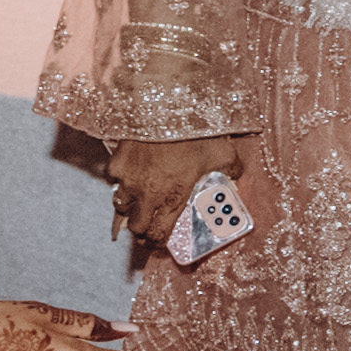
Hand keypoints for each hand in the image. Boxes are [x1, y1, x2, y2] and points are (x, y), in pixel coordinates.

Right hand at [103, 136, 253, 248]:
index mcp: (173, 198)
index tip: (158, 242)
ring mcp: (129, 180)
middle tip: (146, 223)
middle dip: (141, 228)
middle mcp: (148, 195)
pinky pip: (113, 178)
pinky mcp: (116, 163)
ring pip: (121, 205)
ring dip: (129, 205)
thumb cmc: (197, 131)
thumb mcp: (224, 153)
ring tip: (138, 197)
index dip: (157, 242)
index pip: (159, 234)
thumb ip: (232, 169)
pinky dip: (119, 177)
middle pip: (135, 227)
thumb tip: (237, 175)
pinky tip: (130, 170)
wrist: (168, 107)